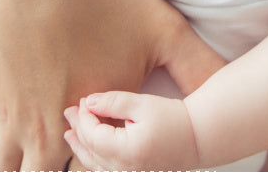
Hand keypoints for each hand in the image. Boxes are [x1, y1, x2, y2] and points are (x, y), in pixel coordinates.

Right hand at [0, 0, 225, 170]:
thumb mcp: (164, 29)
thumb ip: (201, 67)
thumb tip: (237, 91)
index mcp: (96, 121)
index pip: (104, 168)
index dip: (113, 165)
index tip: (120, 157)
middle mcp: (49, 127)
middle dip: (64, 171)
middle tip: (81, 158)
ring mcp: (15, 116)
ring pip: (10, 172)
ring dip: (28, 170)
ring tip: (43, 162)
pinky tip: (1, 159)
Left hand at [64, 92, 198, 171]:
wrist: (199, 137)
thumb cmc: (174, 118)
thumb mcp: (143, 104)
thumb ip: (114, 102)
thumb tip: (88, 102)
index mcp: (125, 152)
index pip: (93, 135)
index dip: (84, 117)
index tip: (82, 101)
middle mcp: (124, 170)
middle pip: (90, 151)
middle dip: (77, 130)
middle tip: (68, 112)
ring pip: (94, 166)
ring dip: (80, 148)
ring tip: (69, 134)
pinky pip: (106, 170)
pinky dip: (93, 159)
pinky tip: (88, 149)